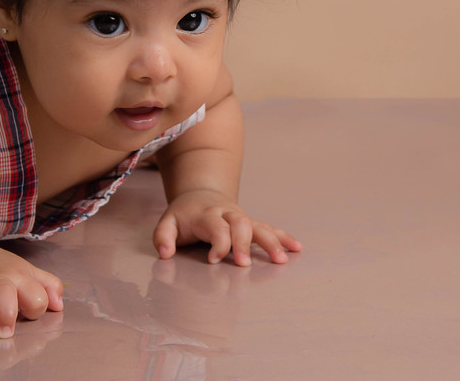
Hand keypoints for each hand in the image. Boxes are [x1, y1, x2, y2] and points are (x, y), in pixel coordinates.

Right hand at [0, 243, 63, 341]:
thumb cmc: (4, 271)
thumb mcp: (29, 273)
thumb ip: (49, 286)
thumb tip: (58, 305)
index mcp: (19, 278)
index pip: (35, 296)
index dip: (35, 307)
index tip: (29, 315)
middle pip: (3, 293)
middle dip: (6, 312)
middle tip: (5, 333)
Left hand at [153, 190, 301, 266]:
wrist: (200, 195)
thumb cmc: (184, 216)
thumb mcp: (167, 223)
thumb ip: (163, 238)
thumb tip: (166, 254)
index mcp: (206, 215)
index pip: (216, 227)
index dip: (217, 243)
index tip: (213, 260)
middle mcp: (227, 214)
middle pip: (240, 224)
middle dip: (243, 243)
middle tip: (244, 264)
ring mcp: (241, 218)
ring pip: (258, 226)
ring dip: (271, 242)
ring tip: (281, 260)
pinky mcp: (250, 223)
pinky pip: (268, 228)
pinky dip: (283, 237)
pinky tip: (296, 248)